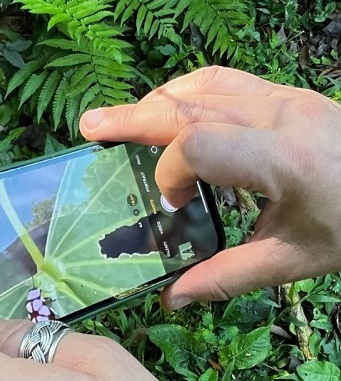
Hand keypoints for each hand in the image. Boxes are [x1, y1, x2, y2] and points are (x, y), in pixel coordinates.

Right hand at [80, 66, 340, 308]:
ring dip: (153, 102)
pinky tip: (166, 109)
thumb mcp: (293, 261)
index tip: (171, 208)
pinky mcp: (285, 94)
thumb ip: (227, 277)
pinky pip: (222, 81)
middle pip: (188, 105)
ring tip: (118, 121)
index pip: (199, 146)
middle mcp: (280, 116)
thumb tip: (171, 298)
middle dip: (132, 119)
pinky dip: (184, 93)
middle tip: (89, 127)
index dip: (169, 174)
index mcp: (284, 160)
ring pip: (201, 85)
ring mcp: (283, 97)